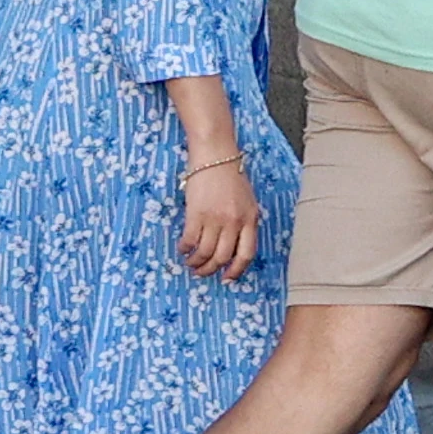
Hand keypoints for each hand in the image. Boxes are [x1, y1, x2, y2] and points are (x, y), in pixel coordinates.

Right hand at [176, 156, 261, 277]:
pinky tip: (182, 248)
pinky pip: (190, 240)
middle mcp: (234, 222)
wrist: (215, 155)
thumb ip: (245, 222)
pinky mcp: (196, 214)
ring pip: (205, 252)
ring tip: (190, 263)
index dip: (236, 270)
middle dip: (211, 270)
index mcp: (250, 219)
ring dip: (196, 262)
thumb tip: (234, 244)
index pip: (246, 254)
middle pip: (223, 257)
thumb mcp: (248, 200)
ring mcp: (215, 219)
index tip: (227, 278)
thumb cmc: (231, 176)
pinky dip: (185, 248)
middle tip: (202, 273)